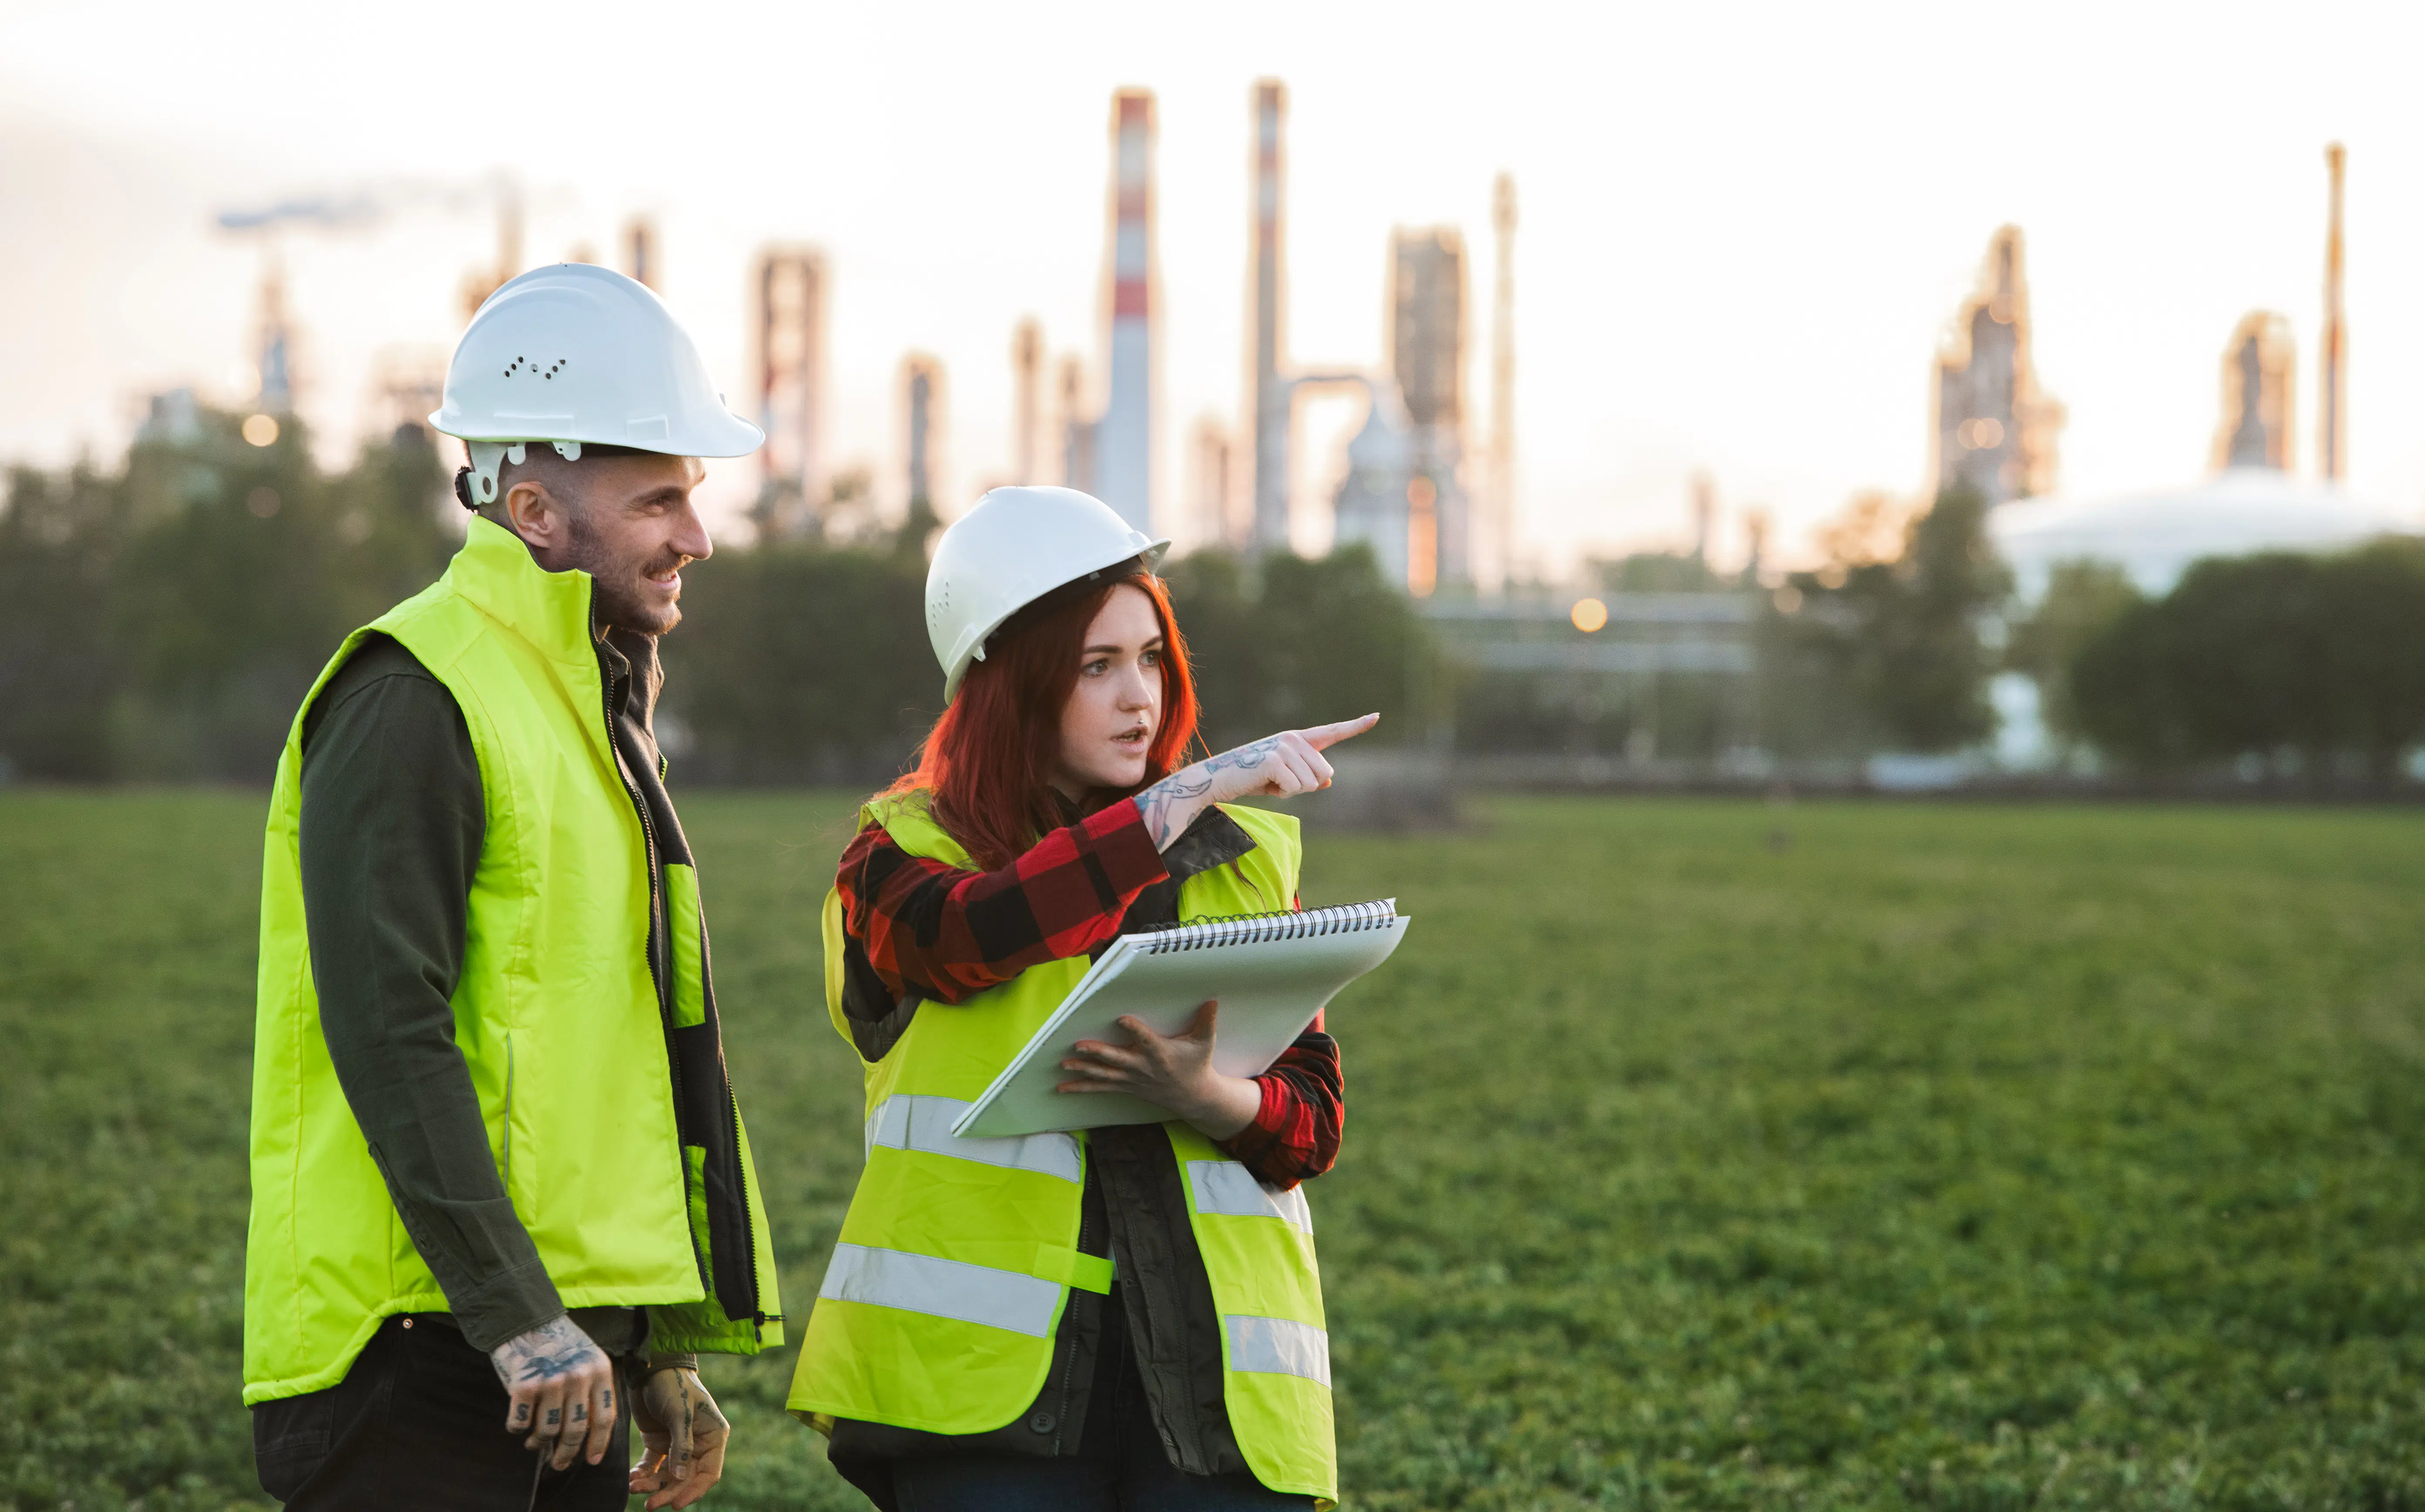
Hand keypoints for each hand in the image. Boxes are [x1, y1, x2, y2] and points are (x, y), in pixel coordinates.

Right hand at [488, 1314, 615, 1469]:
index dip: (598, 1444)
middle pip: (576, 1430)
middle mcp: (578, 1377)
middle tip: (559, 1463)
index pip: (604, 1418)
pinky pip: (520, 1423)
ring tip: (534, 1443)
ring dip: (539, 1443)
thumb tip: (591, 1433)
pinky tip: (518, 1425)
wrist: (525, 1319)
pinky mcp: (523, 1386)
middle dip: (567, 1453)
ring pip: (548, 1431)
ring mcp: (551, 1382)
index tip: (593, 1460)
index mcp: (599, 1370)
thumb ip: (592, 1388)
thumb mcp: (587, 1357)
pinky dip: (518, 1429)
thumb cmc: (557, 1342)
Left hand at [629, 1365, 730, 1509]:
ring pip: (667, 1476)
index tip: (676, 1504)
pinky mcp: (658, 1442)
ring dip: (652, 1485)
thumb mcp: (680, 1413)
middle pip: (686, 1478)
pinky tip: (632, 1479)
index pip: (709, 1473)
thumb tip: (681, 1478)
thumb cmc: (672, 1385)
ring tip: (635, 1488)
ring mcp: (677, 1444)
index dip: (694, 1491)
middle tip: (650, 1505)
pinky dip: (643, 1474)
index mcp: (712, 1435)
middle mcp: (697, 1443)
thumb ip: (681, 1446)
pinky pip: (652, 1466)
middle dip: (668, 1492)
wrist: (649, 1368)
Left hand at [1059, 1001, 1262, 1139]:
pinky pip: (1100, 1087)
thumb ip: (1206, 1022)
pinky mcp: (1125, 1086)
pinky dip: (1081, 1087)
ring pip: (1104, 1075)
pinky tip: (1062, 1086)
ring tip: (1064, 1065)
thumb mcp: (1205, 1043)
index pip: (1146, 1039)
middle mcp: (1142, 1067)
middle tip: (1079, 1046)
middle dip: (1098, 1053)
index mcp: (1160, 1053)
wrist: (1193, 1097)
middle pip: (1117, 1059)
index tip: (1122, 1018)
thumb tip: (1212, 1000)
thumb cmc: (1197, 1064)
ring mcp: (1131, 1079)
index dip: (1134, 1030)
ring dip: (1083, 1070)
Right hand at [1133, 713, 1378, 847]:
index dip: (1355, 725)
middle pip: (1323, 773)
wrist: (1219, 778)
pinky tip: (1264, 785)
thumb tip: (1328, 780)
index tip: (1377, 716)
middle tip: (1276, 781)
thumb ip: (1308, 777)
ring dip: (1291, 791)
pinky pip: (1295, 788)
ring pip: (1310, 783)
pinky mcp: (1274, 760)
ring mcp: (1284, 748)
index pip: (1331, 732)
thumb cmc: (1252, 778)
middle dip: (1304, 786)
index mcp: (1298, 739)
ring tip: (1268, 782)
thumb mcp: (1284, 779)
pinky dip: (1281, 794)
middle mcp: (1293, 738)